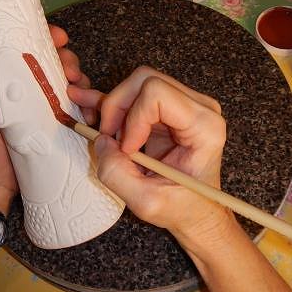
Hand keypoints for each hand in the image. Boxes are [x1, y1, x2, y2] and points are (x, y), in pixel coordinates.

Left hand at [0, 25, 93, 216]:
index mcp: (5, 84)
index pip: (26, 53)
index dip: (43, 40)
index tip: (58, 37)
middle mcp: (25, 92)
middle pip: (52, 63)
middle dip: (66, 58)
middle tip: (70, 68)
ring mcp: (42, 109)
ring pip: (67, 82)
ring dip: (78, 78)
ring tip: (78, 84)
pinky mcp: (55, 127)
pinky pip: (75, 108)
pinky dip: (85, 102)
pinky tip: (88, 104)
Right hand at [69, 66, 230, 245]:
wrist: (197, 211)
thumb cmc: (184, 208)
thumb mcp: (148, 202)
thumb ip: (118, 174)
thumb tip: (101, 142)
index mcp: (204, 127)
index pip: (157, 93)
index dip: (132, 119)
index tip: (128, 149)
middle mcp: (198, 108)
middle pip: (144, 80)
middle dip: (117, 108)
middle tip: (109, 139)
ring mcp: (183, 104)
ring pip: (135, 84)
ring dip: (112, 108)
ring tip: (102, 132)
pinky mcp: (167, 108)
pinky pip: (134, 93)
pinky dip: (110, 102)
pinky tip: (87, 103)